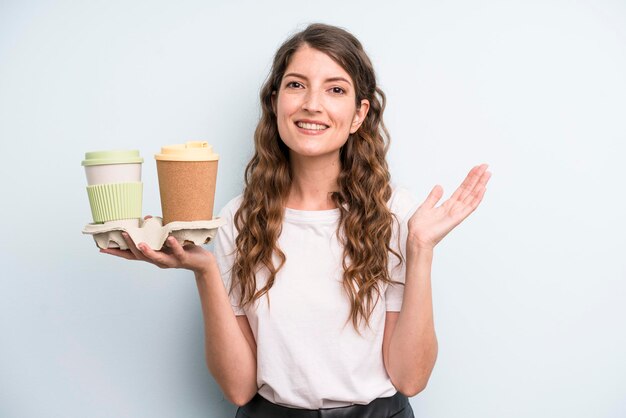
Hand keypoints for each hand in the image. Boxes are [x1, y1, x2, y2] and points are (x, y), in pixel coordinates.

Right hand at [99, 216, 214, 274]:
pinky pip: (177, 252)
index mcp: (152, 255)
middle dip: (130, 246)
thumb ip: (155, 231)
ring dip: (147, 251)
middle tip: (121, 234)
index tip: (101, 248)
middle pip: (139, 255)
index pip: (130, 254)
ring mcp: (170, 261)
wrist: (201, 261)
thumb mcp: (165, 239)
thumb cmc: (181, 248)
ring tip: (139, 243)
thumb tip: (144, 219)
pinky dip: (173, 245)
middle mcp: (158, 260)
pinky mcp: (182, 258)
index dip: (117, 252)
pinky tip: (170, 239)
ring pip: (156, 257)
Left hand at [407, 164, 491, 249]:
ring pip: (472, 196)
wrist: (416, 238)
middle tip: (485, 166)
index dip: (469, 178)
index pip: (462, 189)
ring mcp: (457, 213)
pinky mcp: (457, 219)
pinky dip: (477, 198)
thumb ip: (433, 197)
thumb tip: (440, 186)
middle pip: (469, 190)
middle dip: (477, 178)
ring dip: (480, 184)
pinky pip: (470, 207)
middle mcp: (455, 208)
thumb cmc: (419, 227)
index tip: (476, 168)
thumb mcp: (425, 207)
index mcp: (447, 205)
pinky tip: (483, 188)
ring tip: (487, 173)